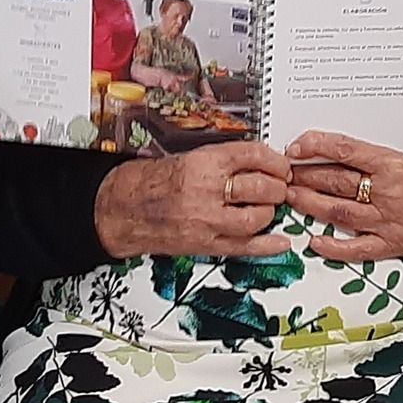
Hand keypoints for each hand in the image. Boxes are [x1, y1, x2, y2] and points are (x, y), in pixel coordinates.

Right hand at [94, 140, 291, 258]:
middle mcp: (206, 191)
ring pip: (257, 218)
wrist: (121, 209)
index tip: (281, 164)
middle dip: (277, 187)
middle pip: (261, 187)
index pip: (253, 155)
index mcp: (203, 163)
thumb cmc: (150, 183)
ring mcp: (207, 221)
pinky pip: (245, 247)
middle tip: (279, 186)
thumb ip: (224, 161)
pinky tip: (281, 240)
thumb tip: (259, 162)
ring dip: (270, 212)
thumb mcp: (188, 157)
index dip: (275, 160)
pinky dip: (268, 245)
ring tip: (267, 207)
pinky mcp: (205, 245)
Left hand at [284, 131, 402, 260]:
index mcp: (397, 166)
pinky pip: (357, 248)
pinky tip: (314, 241)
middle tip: (282, 171)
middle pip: (334, 181)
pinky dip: (333, 246)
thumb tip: (363, 138)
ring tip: (289, 197)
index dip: (316, 146)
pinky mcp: (395, 244)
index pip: (346, 151)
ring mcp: (390, 222)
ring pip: (338, 212)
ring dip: (309, 204)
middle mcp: (389, 194)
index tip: (297, 145)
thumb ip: (398, 148)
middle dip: (304, 175)